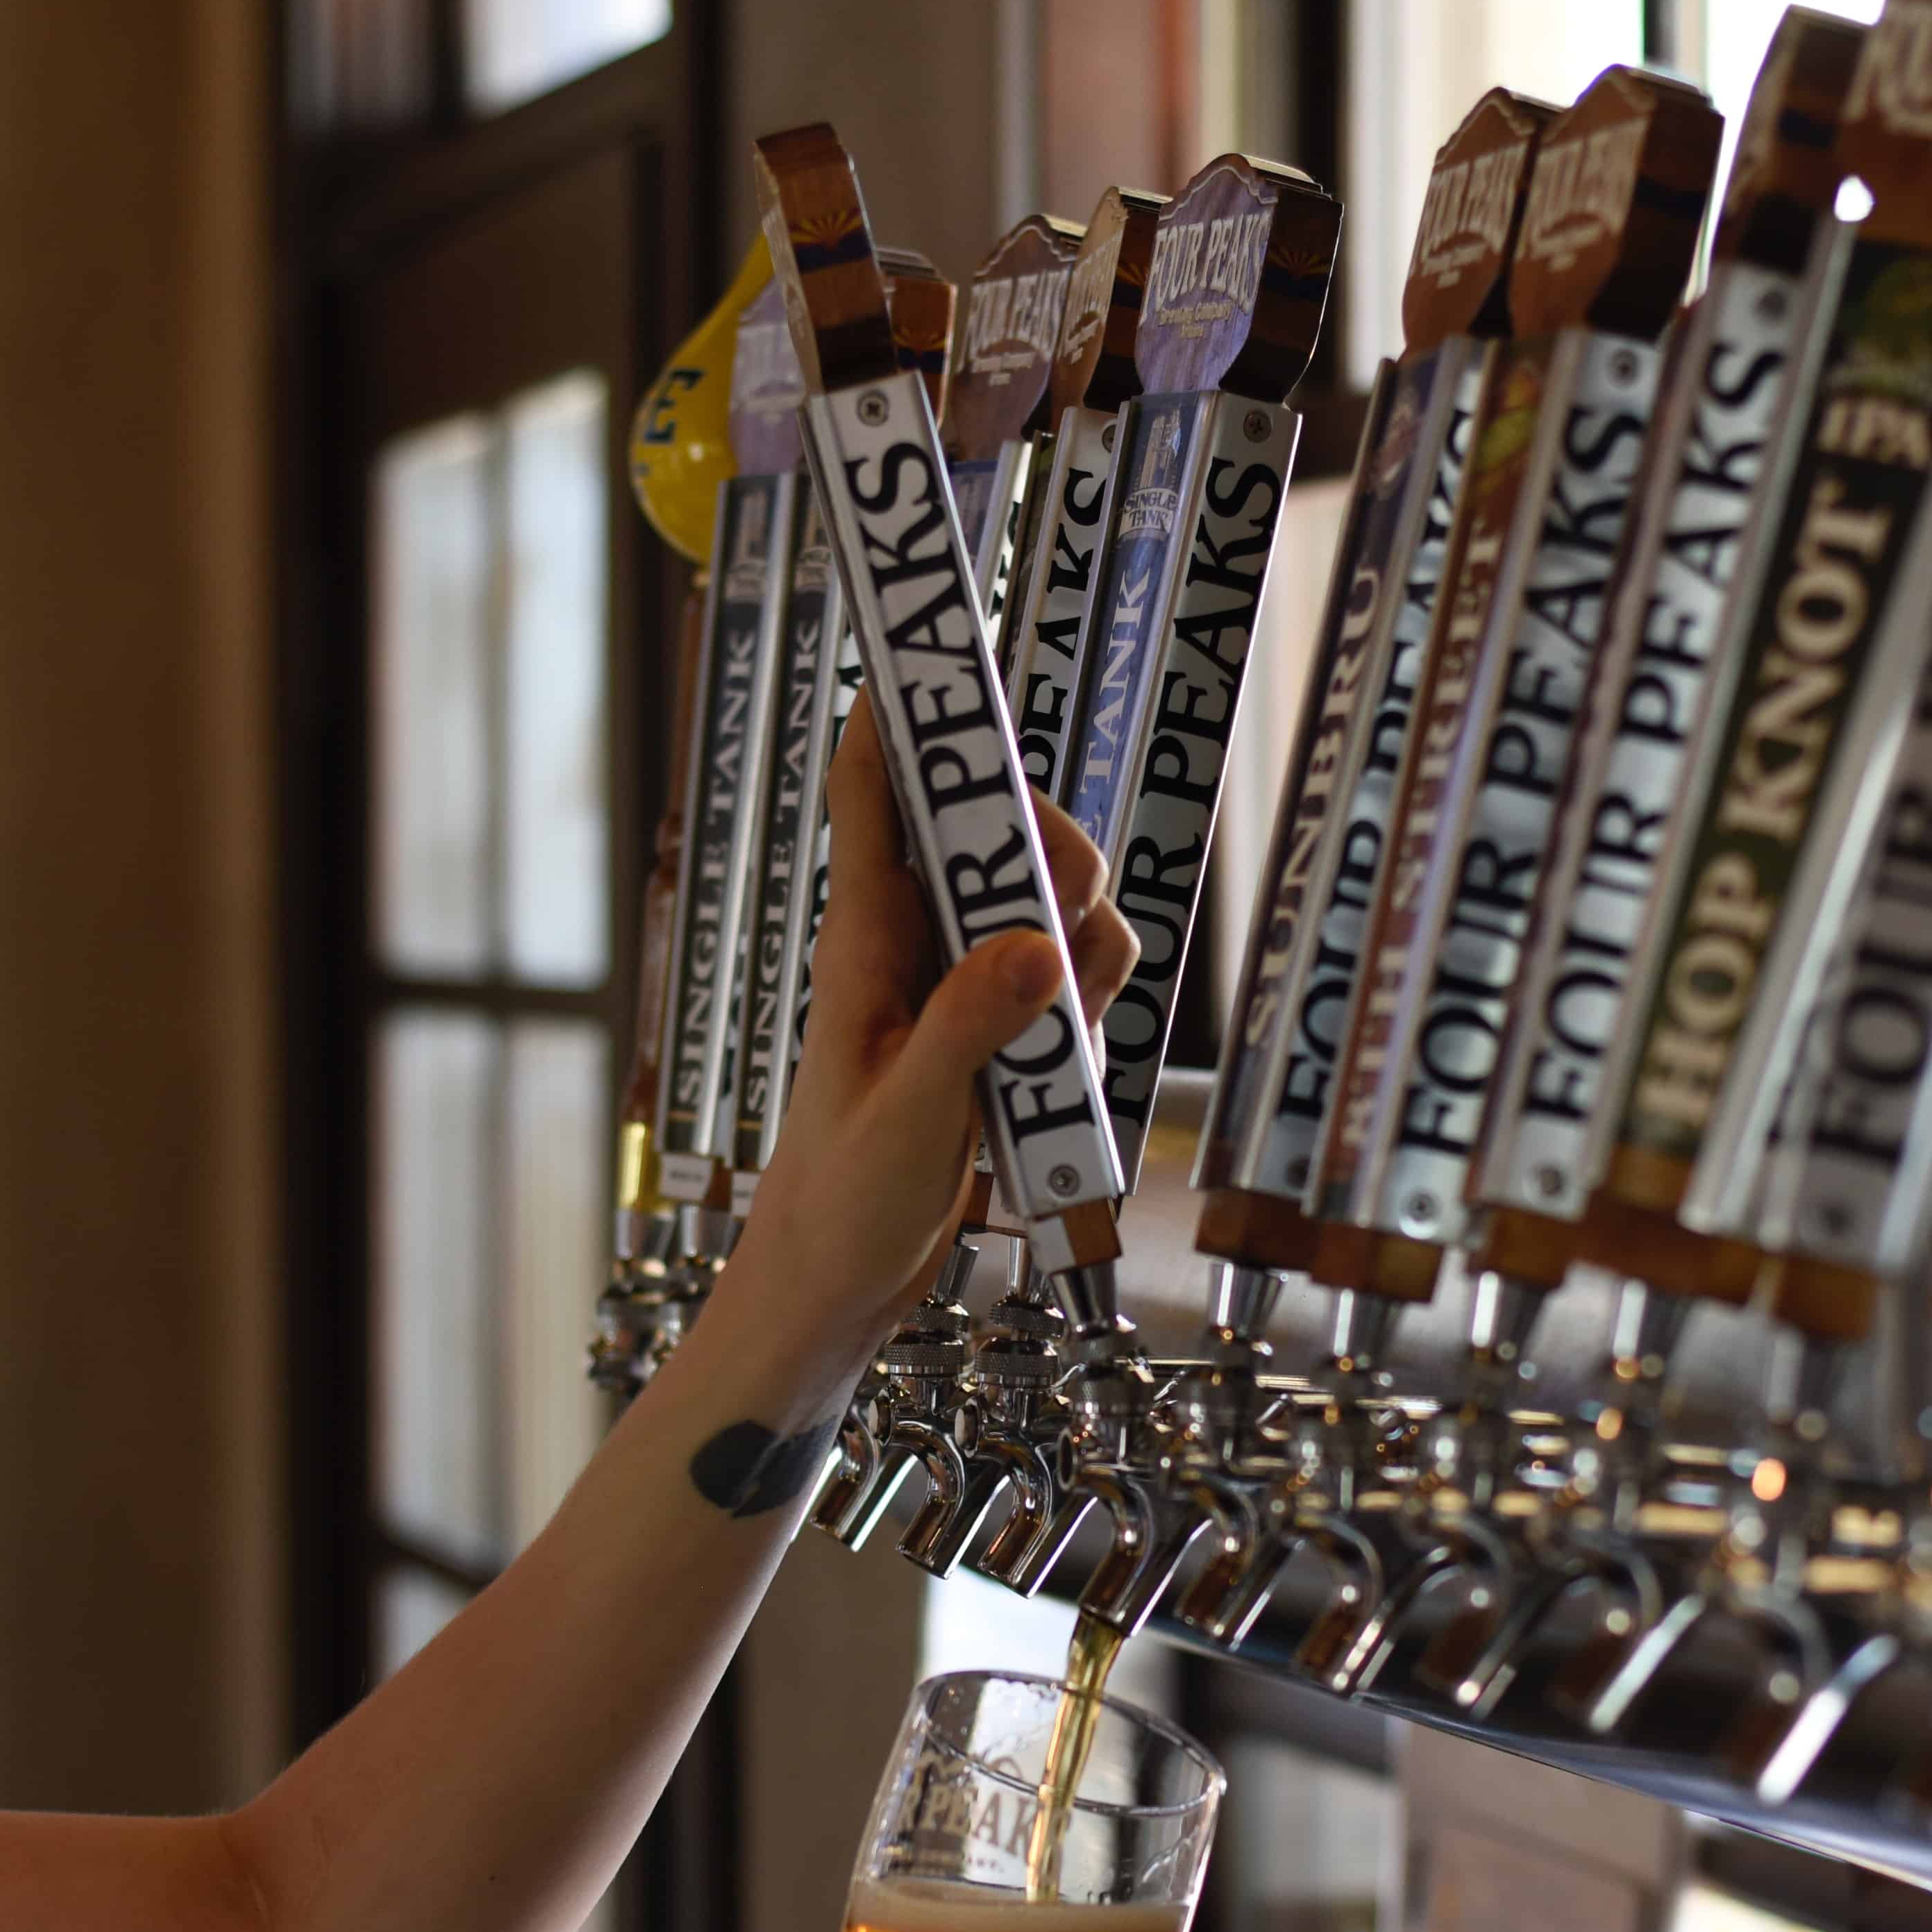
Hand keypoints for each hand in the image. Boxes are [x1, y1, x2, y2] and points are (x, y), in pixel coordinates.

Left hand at [716, 700, 1138, 1379]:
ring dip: (1084, 937)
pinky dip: (1090, 1003)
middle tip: (1069, 910)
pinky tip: (1064, 1066)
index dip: (906, 712)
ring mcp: (965, 985)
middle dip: (1053, 846)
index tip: (938, 648)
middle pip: (999, 830)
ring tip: (1063, 1021)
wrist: (841, 1283)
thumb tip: (1040, 944)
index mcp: (865, 941)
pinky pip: (1071, 976)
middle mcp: (918, 944)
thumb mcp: (908, 1118)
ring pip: (1052, 900)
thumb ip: (970, 1029)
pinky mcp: (1003, 1031)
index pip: (876, 792)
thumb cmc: (844, 1199)